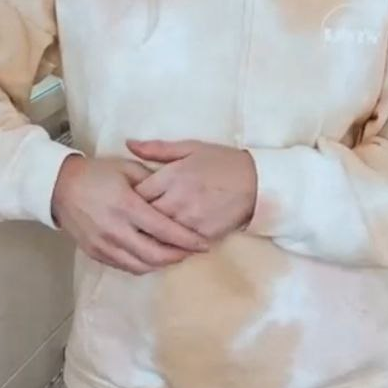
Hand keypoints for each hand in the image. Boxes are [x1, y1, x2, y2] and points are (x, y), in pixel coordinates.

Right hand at [51, 154, 211, 274]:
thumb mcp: (129, 169)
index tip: (204, 243)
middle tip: (193, 251)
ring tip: (177, 255)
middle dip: (178, 256)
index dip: (187, 240)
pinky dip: (143, 265)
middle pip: (154, 255)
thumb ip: (155, 184)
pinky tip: (154, 257)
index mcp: (127, 206)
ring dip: (161, 264)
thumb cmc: (98, 174)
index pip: (164, 230)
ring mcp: (103, 245)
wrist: (59, 186)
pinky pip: (124, 266)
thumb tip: (178, 198)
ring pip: (140, 266)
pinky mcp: (94, 253)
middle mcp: (115, 230)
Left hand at [126, 138, 258, 241]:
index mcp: (172, 176)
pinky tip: (167, 240)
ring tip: (146, 231)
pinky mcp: (202, 234)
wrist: (258, 182)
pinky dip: (170, 243)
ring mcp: (190, 219)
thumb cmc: (223, 162)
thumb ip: (158, 148)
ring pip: (158, 233)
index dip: (131, 197)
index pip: (137, 193)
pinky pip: (177, 244)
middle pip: (144, 216)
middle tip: (133, 218)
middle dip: (138, 217)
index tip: (131, 199)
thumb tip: (129, 144)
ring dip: (152, 233)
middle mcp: (177, 199)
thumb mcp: (191, 148)